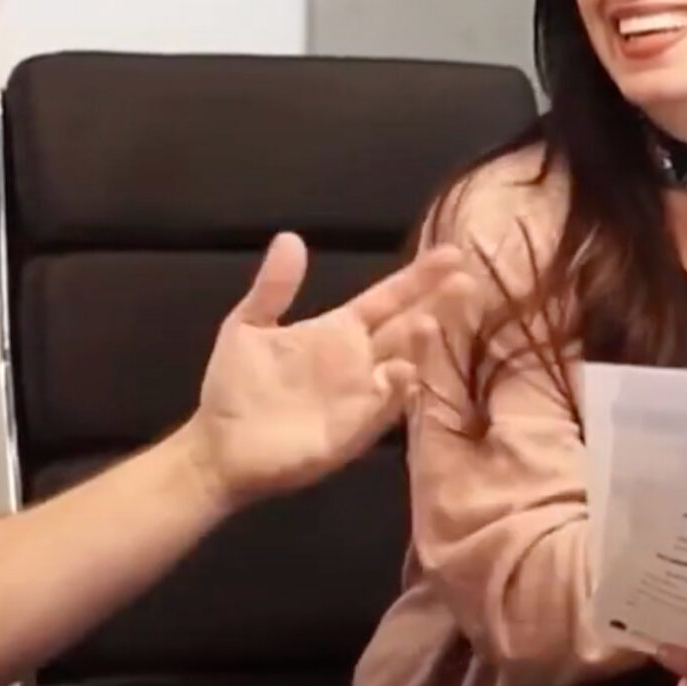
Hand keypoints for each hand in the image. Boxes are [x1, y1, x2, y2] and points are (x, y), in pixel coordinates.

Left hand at [188, 234, 467, 505]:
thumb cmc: (235, 387)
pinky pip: (381, 410)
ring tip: (433, 320)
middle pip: (408, 328)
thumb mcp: (247, 326)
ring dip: (419, 347)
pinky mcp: (351, 432)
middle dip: (438, 305)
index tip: (453, 254)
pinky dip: (394, 392)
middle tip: (470, 282)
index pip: (388, 299)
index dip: (418, 278)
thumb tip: (291, 238)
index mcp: (338, 332)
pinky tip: (403, 371)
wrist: (217, 447)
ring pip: (403, 366)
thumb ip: (274, 287)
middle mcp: (359, 362)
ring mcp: (360, 397)